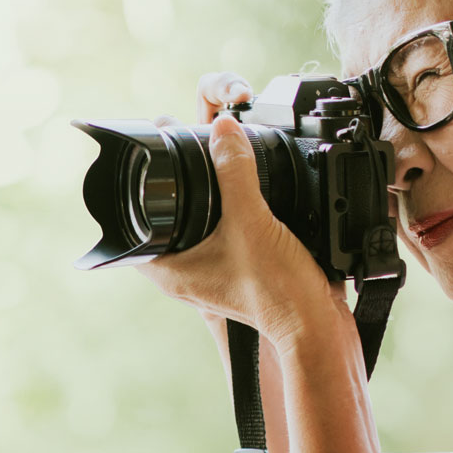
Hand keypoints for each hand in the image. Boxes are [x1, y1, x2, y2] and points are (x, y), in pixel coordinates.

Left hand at [133, 72, 347, 347]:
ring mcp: (212, 275)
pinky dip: (230, 213)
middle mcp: (186, 274)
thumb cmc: (278, 292)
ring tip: (213, 168)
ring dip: (204, 199)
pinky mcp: (240, 273)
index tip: (154, 154)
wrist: (317, 324)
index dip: (141, 185)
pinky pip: (224, 235)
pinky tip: (246, 198)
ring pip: (195, 227)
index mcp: (171, 269)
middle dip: (174, 186)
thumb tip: (223, 128)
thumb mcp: (252, 220)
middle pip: (165, 220)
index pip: (136, 221)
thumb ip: (236, 171)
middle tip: (184, 152)